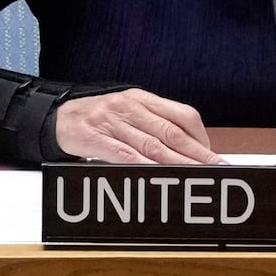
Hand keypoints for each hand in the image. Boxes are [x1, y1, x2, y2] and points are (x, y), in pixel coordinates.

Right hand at [54, 88, 221, 163]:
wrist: (58, 117)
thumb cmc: (99, 118)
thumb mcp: (128, 112)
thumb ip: (154, 125)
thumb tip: (186, 147)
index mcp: (143, 99)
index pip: (182, 114)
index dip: (201, 136)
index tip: (214, 155)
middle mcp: (131, 107)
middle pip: (172, 132)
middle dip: (198, 153)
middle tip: (217, 168)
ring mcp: (113, 122)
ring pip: (152, 144)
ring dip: (177, 163)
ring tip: (195, 176)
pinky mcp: (95, 138)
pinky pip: (123, 153)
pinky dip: (142, 165)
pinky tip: (157, 175)